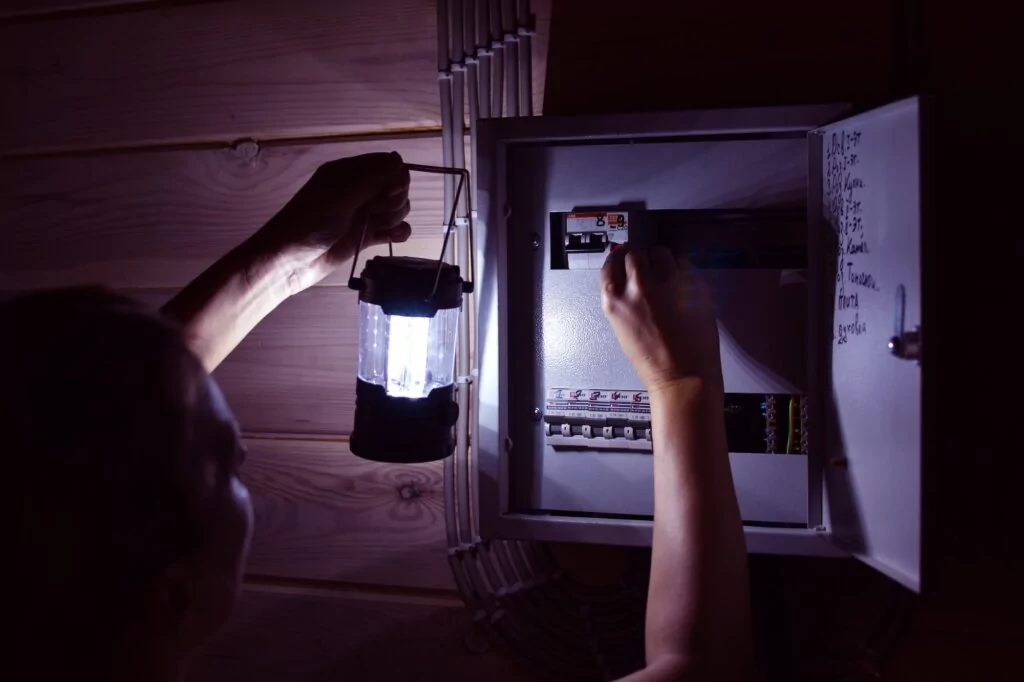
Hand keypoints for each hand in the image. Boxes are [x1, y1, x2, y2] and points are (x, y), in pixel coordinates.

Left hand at [250, 151, 411, 293]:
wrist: (289, 261)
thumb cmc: (308, 223)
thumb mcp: (339, 197)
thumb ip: (372, 180)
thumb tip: (399, 159)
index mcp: (349, 172)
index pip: (388, 165)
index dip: (396, 177)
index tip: (388, 192)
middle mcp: (359, 190)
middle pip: (397, 186)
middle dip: (395, 199)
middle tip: (375, 211)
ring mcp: (364, 213)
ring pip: (398, 208)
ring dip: (395, 217)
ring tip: (377, 227)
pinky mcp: (367, 236)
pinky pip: (395, 229)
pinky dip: (398, 233)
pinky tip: (390, 237)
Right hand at [600, 245, 722, 393]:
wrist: (682, 375)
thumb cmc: (652, 358)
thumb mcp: (622, 325)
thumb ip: (621, 296)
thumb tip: (622, 269)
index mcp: (615, 300)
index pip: (611, 262)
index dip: (619, 258)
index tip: (623, 258)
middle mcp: (638, 287)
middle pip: (635, 253)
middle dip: (640, 258)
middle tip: (648, 269)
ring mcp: (667, 283)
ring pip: (660, 252)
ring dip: (661, 259)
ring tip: (667, 275)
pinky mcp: (693, 284)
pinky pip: (684, 263)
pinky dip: (682, 270)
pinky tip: (682, 287)